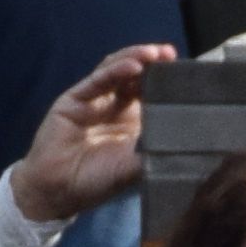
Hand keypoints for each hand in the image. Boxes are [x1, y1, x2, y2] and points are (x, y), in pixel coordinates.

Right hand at [12, 45, 170, 221]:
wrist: (57, 192)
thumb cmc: (97, 183)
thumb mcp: (135, 167)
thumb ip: (156, 149)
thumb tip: (188, 138)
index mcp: (134, 121)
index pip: (153, 91)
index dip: (167, 80)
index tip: (186, 73)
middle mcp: (116, 106)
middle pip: (137, 75)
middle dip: (154, 63)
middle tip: (170, 55)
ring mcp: (95, 100)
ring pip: (118, 69)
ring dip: (136, 58)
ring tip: (154, 54)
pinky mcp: (75, 99)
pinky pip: (98, 79)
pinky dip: (116, 70)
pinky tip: (133, 65)